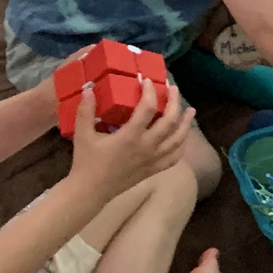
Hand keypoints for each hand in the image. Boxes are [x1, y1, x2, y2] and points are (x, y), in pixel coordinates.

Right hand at [66, 82, 193, 199]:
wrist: (91, 191)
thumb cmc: (86, 162)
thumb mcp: (82, 134)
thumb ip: (85, 111)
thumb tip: (88, 88)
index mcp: (130, 137)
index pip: (147, 108)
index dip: (150, 92)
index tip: (147, 81)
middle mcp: (146, 147)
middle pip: (169, 121)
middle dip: (174, 102)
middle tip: (173, 89)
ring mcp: (153, 160)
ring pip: (178, 139)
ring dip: (186, 123)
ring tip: (190, 110)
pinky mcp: (154, 169)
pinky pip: (175, 157)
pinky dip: (182, 145)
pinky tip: (183, 137)